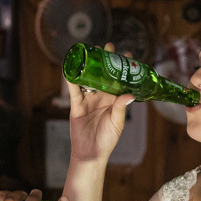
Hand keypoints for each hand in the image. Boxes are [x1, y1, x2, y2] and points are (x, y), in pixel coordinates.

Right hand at [67, 44, 135, 162]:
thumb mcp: (117, 123)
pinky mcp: (76, 106)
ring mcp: (88, 100)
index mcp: (114, 100)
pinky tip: (72, 67)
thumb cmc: (107, 140)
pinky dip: (72, 79)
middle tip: (108, 46)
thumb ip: (121, 108)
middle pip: (103, 75)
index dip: (122, 68)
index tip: (126, 54)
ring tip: (92, 51)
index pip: (119, 80)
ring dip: (90, 65)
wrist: (90, 153)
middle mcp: (101, 97)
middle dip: (105, 60)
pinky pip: (74, 90)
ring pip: (88, 78)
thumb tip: (129, 95)